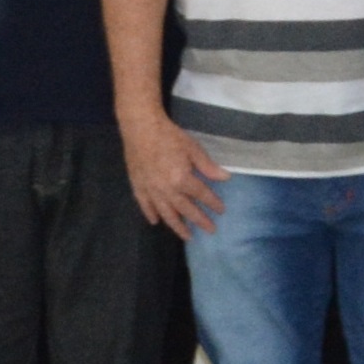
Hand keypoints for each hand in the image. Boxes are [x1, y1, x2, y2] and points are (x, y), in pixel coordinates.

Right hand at [122, 108, 224, 236]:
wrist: (140, 127)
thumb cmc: (169, 136)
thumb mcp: (192, 148)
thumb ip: (208, 166)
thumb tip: (225, 178)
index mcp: (181, 179)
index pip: (202, 195)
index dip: (213, 203)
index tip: (222, 211)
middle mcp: (166, 190)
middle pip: (185, 210)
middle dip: (200, 220)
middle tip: (210, 230)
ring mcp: (150, 190)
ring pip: (165, 213)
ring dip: (177, 226)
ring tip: (187, 236)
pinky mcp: (138, 185)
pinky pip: (144, 205)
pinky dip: (150, 214)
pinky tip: (155, 222)